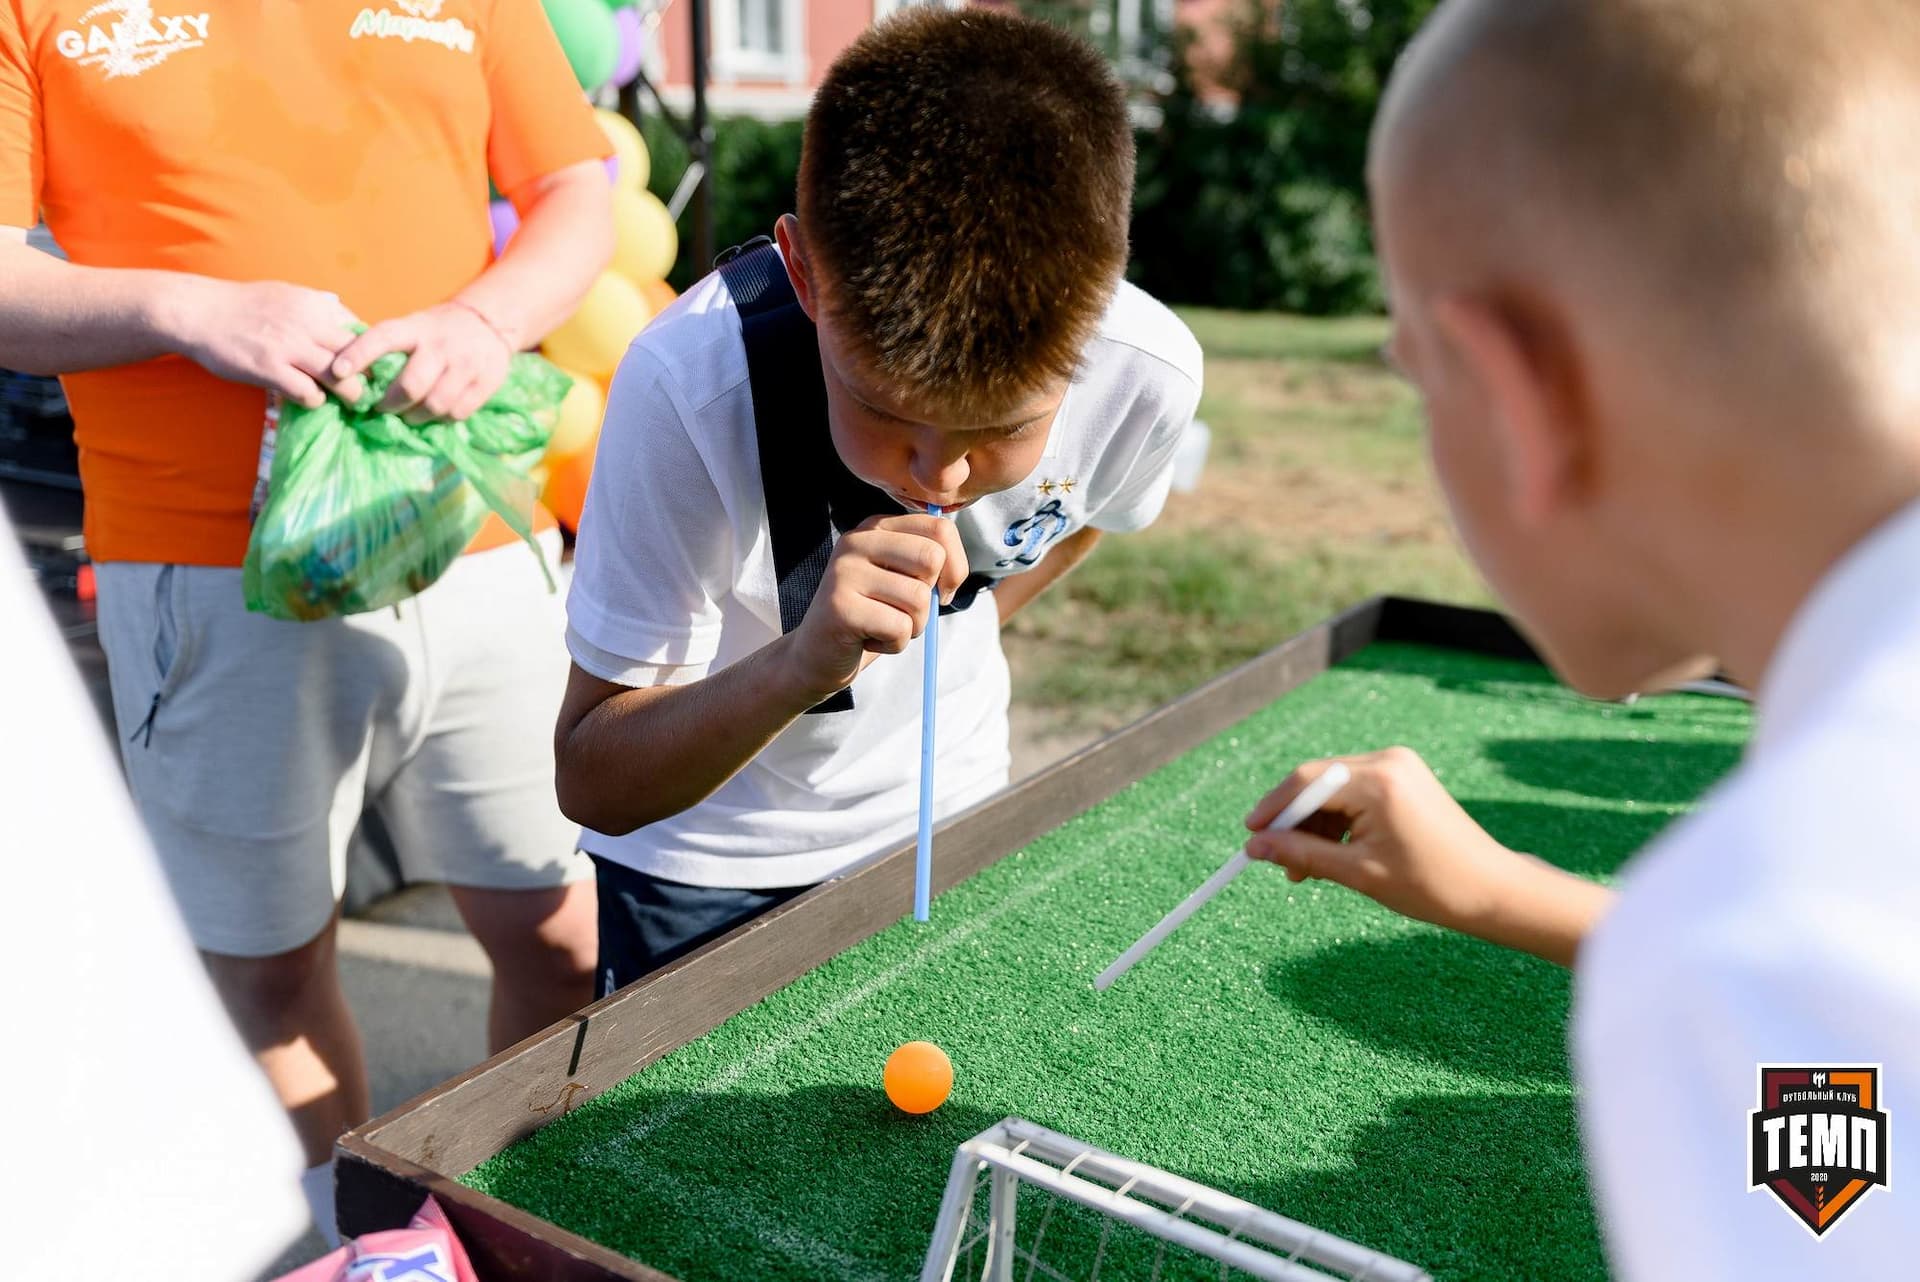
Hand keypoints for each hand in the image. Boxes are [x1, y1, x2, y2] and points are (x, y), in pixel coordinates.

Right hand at [164, 279, 364, 409]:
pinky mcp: (270, 368)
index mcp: (316, 304)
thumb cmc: (242, 306)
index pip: (362, 331)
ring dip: (349, 394)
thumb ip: (316, 305)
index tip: (369, 368)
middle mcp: (308, 323)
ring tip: (348, 402)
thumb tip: (340, 308)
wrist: (197, 311)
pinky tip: (309, 398)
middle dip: (368, 377)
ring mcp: (289, 346)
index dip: (370, 354)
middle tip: (368, 391)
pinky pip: (309, 393)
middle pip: (359, 356)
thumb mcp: (286, 293)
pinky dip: (315, 401)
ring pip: (342, 377)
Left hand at [327, 300, 514, 422]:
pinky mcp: (486, 382)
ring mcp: (466, 364)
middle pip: (411, 385)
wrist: (488, 322)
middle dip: (390, 404)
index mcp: (416, 328)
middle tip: (382, 409)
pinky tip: (434, 413)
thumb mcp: (413, 327)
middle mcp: (441, 345)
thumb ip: (389, 348)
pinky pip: (457, 413)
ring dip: (415, 417)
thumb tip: (350, 377)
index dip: (359, 354)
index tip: (336, 372)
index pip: (383, 338)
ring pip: (435, 405)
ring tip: (409, 415)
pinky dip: (441, 419)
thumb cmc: (437, 331)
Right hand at [777, 514, 969, 702]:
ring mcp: (844, 572)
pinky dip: (894, 643)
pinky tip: (868, 639)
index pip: (940, 528)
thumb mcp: (902, 581)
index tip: (940, 591)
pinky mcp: (840, 607)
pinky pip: (899, 628)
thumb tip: (953, 573)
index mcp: (876, 527)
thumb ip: (929, 565)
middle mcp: (856, 541)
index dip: (956, 566)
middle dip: (930, 599)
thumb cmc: (870, 617)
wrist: (818, 655)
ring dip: (911, 626)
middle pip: (932, 559)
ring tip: (881, 626)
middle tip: (903, 613)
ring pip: (918, 598)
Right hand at [1243, 747, 1527, 937]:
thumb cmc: (1432, 885)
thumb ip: (1302, 854)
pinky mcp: (1404, 776)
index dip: (1272, 810)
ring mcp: (1398, 765)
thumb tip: (1255, 848)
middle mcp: (1388, 761)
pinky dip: (1338, 820)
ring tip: (1307, 869)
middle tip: (1279, 862)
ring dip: (1315, 825)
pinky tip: (1333, 854)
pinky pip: (1354, 791)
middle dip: (1293, 822)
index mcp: (1379, 781)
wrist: (1492, 889)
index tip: (1250, 838)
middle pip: (1317, 781)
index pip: (1306, 782)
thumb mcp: (1358, 873)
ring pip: (1333, 788)